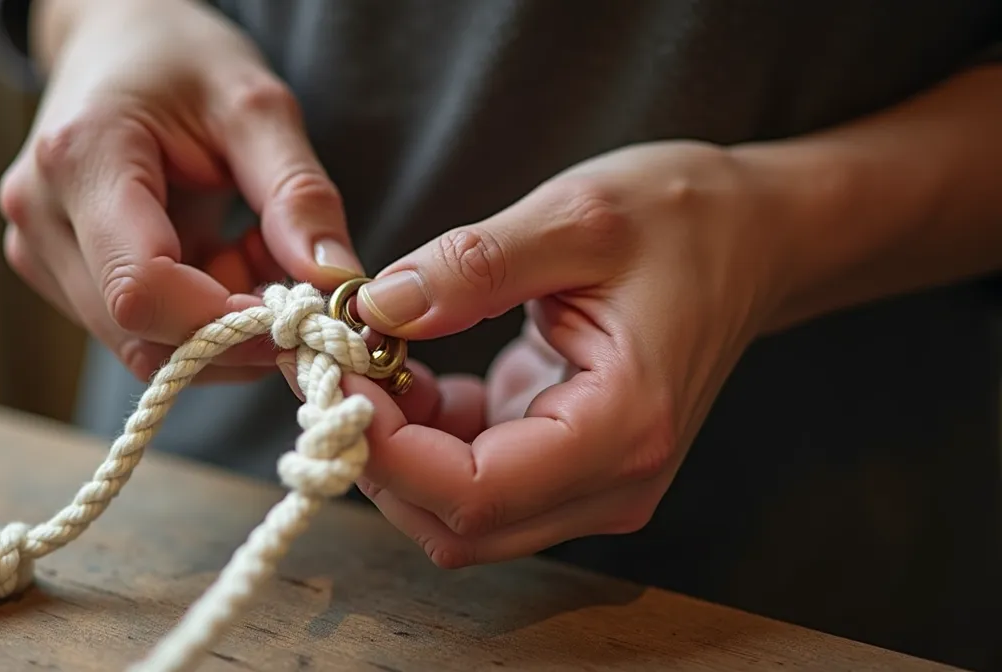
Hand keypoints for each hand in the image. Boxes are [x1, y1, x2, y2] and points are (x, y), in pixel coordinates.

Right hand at [0, 0, 362, 383]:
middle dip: (233, 330)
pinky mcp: (53, 272)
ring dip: (218, 323)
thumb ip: (297, 194)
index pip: (142, 291)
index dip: (226, 324)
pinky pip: (136, 330)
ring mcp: (38, 250)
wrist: (114, 41)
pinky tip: (222, 255)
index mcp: (80, 159)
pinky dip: (198, 313)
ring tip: (252, 248)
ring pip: (141, 343)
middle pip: (140, 332)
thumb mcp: (256, 105)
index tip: (297, 310)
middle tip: (290, 276)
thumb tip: (336, 282)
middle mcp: (41, 216)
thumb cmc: (181, 60)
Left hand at [290, 141, 788, 566]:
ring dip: (396, 451)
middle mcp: (612, 481)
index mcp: (624, 427)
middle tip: (334, 366)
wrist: (755, 237)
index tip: (334, 370)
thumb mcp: (577, 216)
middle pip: (457, 523)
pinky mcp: (569, 462)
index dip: (385, 447)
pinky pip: (473, 480)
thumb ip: (471, 266)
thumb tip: (374, 309)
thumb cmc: (685, 219)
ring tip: (366, 361)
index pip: (473, 491)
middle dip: (378, 456)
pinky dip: (425, 440)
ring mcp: (592, 482)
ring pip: (457, 513)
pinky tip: (413, 371)